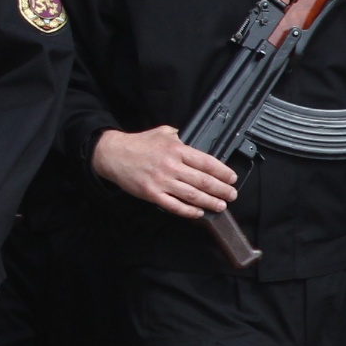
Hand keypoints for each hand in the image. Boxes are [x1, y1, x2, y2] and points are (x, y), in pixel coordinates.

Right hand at [91, 126, 238, 218]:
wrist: (113, 154)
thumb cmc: (138, 144)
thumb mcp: (163, 132)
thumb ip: (181, 137)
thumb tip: (198, 144)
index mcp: (176, 149)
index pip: (206, 162)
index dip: (223, 172)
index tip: (231, 178)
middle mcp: (170, 166)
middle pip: (203, 181)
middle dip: (222, 190)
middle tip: (232, 194)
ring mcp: (161, 181)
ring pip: (192, 195)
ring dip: (210, 202)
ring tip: (221, 205)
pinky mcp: (152, 194)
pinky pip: (174, 206)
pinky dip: (189, 211)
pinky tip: (198, 212)